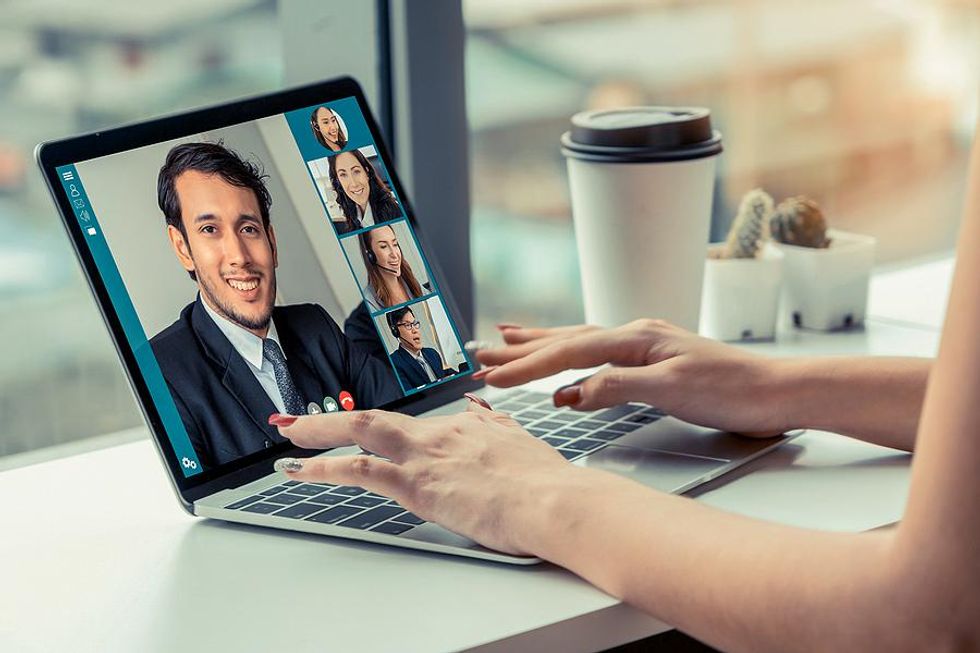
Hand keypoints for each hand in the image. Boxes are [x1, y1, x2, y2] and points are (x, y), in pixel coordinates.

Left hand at [273, 402, 574, 554]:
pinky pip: (358, 469)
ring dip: (316, 432)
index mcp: (467, 429)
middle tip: (295, 420)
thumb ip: (498, 427)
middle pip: (375, 419)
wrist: (555, 500)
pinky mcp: (417, 483)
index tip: (368, 433)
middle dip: (331, 421)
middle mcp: (440, 434)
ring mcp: (425, 455)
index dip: (386, 432)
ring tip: (287, 435)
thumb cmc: (547, 484)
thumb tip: (485, 411)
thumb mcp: (523, 445)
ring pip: (358, 432)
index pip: (417, 427)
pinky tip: (300, 469)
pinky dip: (324, 466)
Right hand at [476, 319, 788, 436]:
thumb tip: (570, 392)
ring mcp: (643, 344)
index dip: (527, 366)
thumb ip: (619, 387)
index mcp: (636, 338)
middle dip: (520, 348)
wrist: (774, 391)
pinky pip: (597, 353)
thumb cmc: (731, 390)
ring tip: (507, 338)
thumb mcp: (673, 390)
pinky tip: (565, 361)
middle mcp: (635, 334)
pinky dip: (570, 356)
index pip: (568, 352)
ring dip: (540, 343)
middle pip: (565, 339)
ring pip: (578, 341)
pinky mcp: (651, 360)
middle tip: (480, 353)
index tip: (492, 377)